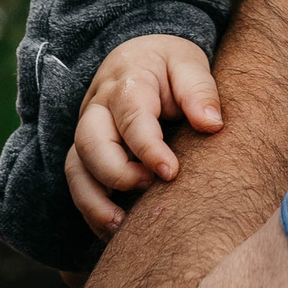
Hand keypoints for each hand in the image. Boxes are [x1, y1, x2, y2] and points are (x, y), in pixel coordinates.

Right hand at [67, 35, 224, 236]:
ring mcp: (88, 130)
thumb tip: (212, 124)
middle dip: (116, 173)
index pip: (131, 117)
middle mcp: (98, 107)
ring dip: (93, 200)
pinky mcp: (86, 151)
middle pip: (90, 142)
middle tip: (149, 187)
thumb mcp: (188, 62)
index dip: (148, 148)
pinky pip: (78, 182)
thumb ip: (199, 89)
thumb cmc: (169, 65)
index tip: (171, 172)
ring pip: (76, 167)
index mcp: (127, 82)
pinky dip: (90, 209)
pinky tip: (114, 230)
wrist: (139, 57)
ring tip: (120, 227)